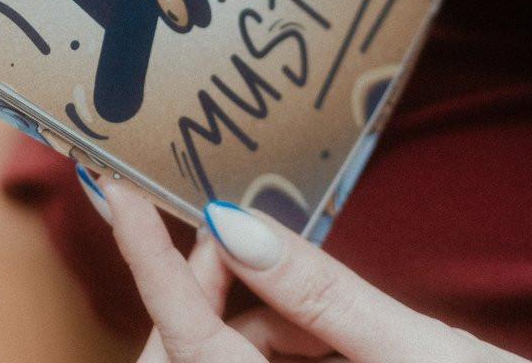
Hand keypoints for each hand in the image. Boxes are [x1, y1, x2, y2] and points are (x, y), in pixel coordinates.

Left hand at [78, 170, 526, 362]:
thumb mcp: (420, 355)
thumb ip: (320, 293)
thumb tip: (230, 220)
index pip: (183, 330)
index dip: (144, 252)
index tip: (112, 186)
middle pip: (189, 350)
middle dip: (203, 286)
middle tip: (233, 232)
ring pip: (224, 357)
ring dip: (252, 315)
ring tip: (310, 295)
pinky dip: (279, 341)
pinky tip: (321, 331)